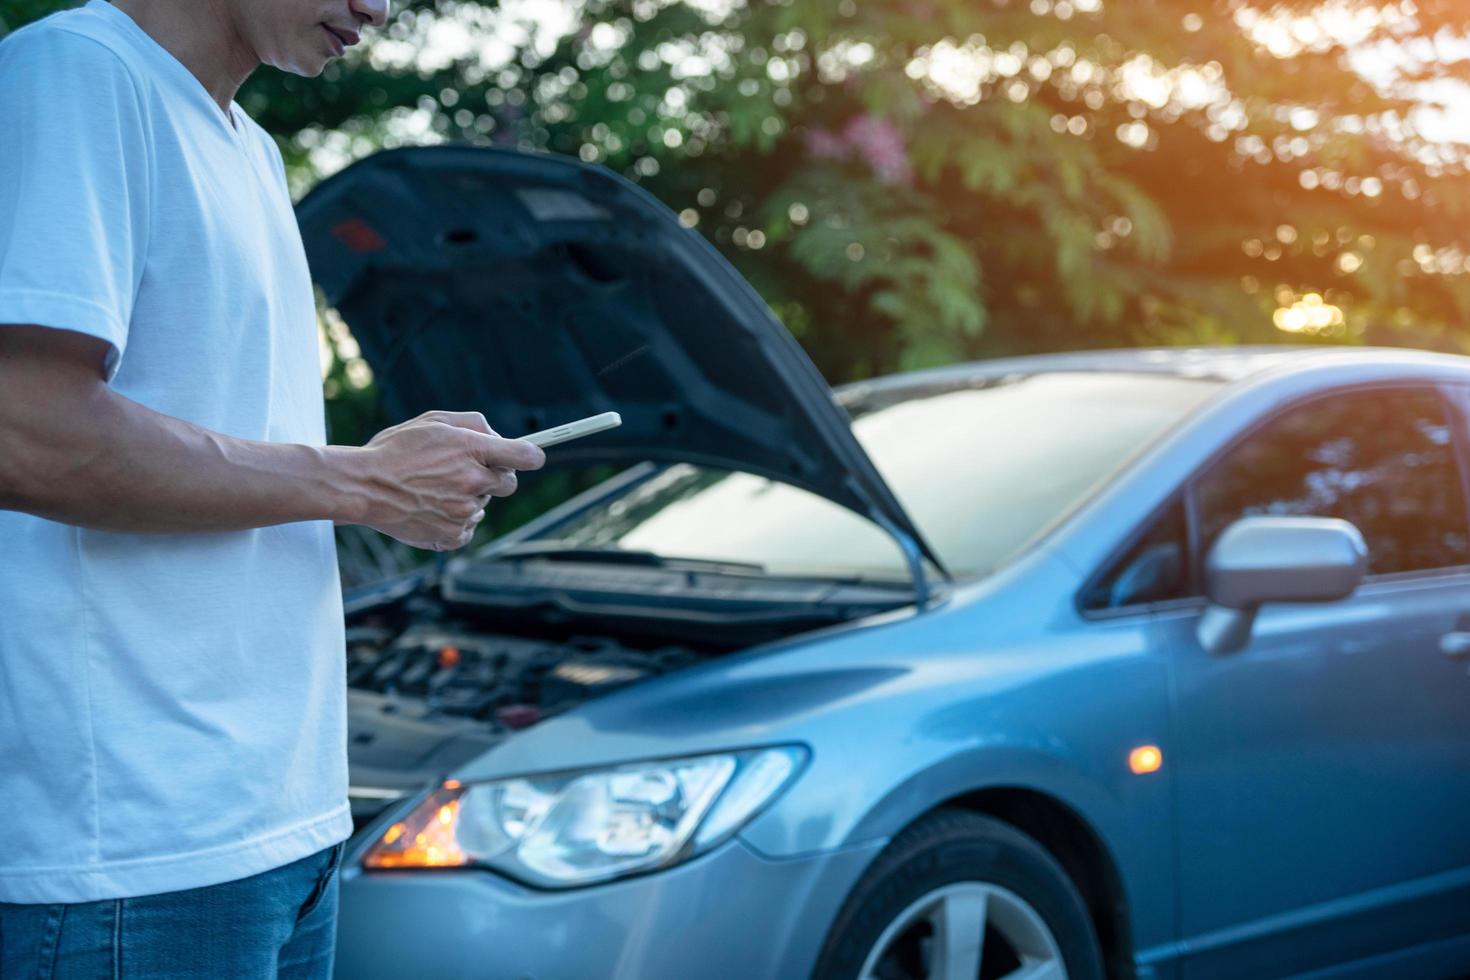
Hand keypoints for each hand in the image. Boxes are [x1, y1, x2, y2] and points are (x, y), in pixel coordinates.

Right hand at [352, 410, 544, 550]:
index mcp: (472, 450)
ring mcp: (463, 511)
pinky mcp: (452, 535)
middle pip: (508, 484)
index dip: (532, 456)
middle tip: (467, 471)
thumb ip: (473, 424)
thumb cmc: (395, 450)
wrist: (363, 486)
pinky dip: (455, 520)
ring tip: (436, 489)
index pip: (525, 456)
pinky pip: (468, 527)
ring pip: (484, 506)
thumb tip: (498, 437)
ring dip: (469, 498)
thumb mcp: (433, 421)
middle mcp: (473, 482)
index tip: (530, 457)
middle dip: (494, 477)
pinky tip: (432, 508)